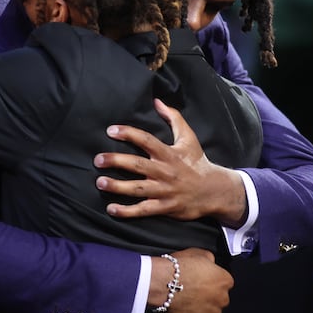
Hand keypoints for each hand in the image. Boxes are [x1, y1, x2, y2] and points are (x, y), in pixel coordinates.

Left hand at [94, 99, 246, 226]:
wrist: (214, 191)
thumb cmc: (197, 162)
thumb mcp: (188, 138)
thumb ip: (173, 118)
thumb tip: (157, 101)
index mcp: (169, 153)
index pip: (146, 140)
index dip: (128, 134)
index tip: (111, 131)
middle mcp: (165, 171)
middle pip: (137, 165)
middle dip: (116, 161)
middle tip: (98, 160)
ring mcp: (165, 191)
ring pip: (138, 189)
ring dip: (117, 186)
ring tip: (100, 182)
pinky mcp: (165, 207)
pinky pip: (144, 210)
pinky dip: (127, 211)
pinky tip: (112, 209)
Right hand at [149, 248, 232, 312]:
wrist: (164, 283)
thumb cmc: (180, 269)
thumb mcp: (199, 254)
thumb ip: (210, 260)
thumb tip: (210, 262)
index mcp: (225, 281)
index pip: (224, 282)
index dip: (212, 279)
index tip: (203, 278)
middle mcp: (221, 299)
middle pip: (218, 297)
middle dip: (208, 294)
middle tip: (193, 287)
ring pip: (208, 310)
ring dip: (200, 305)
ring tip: (186, 297)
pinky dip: (190, 312)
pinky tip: (181, 305)